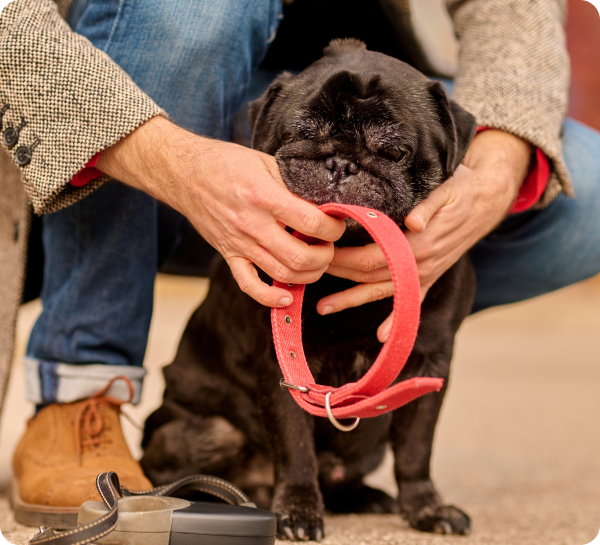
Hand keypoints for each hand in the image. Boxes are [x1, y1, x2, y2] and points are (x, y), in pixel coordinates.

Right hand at [97, 116, 345, 306]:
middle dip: (325, 256)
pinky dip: (270, 298)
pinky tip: (287, 296)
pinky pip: (250, 286)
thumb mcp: (265, 162)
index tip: (337, 224)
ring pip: (282, 275)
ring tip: (316, 262)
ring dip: (308, 275)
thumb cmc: (226, 163)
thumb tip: (323, 202)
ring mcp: (239, 244)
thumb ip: (293, 184)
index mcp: (264, 197)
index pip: (312, 223)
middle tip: (329, 246)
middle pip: (300, 257)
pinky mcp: (229, 255)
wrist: (183, 173)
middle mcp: (252, 225)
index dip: (333, 228)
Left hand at [316, 129, 531, 340]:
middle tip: (307, 276)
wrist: (488, 199)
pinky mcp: (430, 274)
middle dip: (338, 276)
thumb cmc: (462, 190)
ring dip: (352, 300)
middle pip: (370, 275)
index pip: (372, 256)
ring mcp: (425, 272)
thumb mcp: (447, 190)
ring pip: (382, 291)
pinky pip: (411, 300)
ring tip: (323, 308)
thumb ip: (429, 206)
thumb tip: (414, 222)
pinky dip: (396, 319)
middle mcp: (420, 263)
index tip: (320, 255)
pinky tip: (383, 336)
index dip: (344, 258)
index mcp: (418, 243)